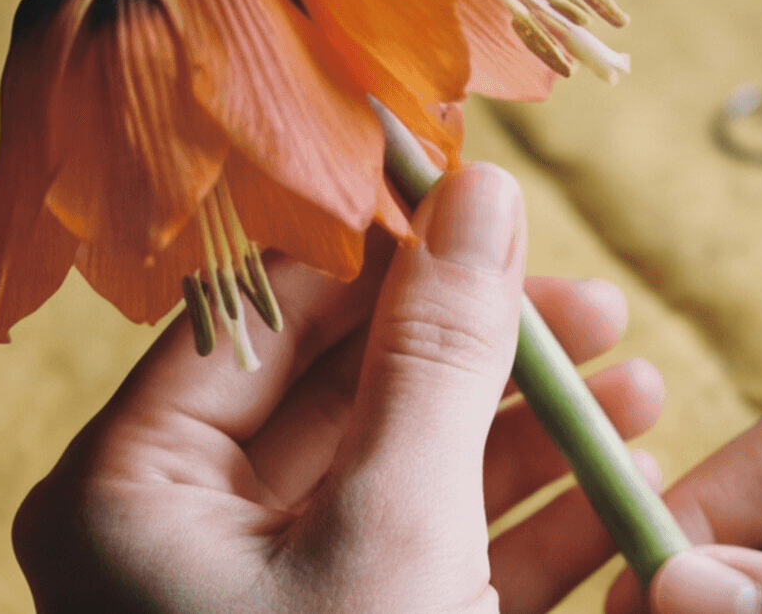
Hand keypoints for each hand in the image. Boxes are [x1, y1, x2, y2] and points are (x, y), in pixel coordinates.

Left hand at [12, 164, 666, 612]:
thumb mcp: (390, 530)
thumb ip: (434, 354)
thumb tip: (475, 188)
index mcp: (127, 494)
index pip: (258, 314)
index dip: (380, 248)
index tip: (490, 201)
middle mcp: (181, 540)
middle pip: (343, 389)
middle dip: (477, 345)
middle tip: (591, 304)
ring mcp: (269, 606)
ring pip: (403, 473)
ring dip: (521, 426)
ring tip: (634, 382)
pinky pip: (436, 556)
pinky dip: (528, 519)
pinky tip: (620, 477)